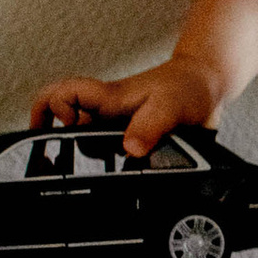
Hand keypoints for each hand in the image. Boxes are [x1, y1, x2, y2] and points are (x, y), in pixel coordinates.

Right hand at [28, 57, 220, 156]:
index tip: (62, 127)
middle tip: (56, 158)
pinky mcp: (128, 134)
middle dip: (57, 137)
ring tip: (100, 167)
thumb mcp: (169, 106)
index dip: (51, 108)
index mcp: (108, 97)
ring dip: (87, 151)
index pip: (63, 93)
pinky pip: (106, 145)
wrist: (206, 87)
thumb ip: (150, 127)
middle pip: (65, 121)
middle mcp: (107, 110)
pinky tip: (117, 170)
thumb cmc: (186, 87)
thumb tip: (130, 149)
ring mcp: (116, 122)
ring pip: (85, 139)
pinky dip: (105, 158)